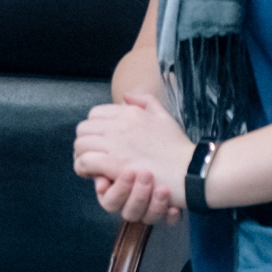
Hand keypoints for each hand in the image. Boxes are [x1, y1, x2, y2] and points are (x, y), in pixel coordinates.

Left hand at [73, 93, 195, 224]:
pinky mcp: (114, 163)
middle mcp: (119, 124)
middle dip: (85, 142)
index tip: (100, 142)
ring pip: (80, 144)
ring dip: (82, 156)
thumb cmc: (179, 147)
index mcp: (129, 112)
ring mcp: (116, 144)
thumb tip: (125, 97)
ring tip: (92, 167)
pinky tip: (92, 175)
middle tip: (93, 156)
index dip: (94, 129)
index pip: (94, 114)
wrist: (191, 170)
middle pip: (83, 129)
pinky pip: (84, 162)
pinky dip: (83, 168)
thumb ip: (145, 102)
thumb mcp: (165, 117)